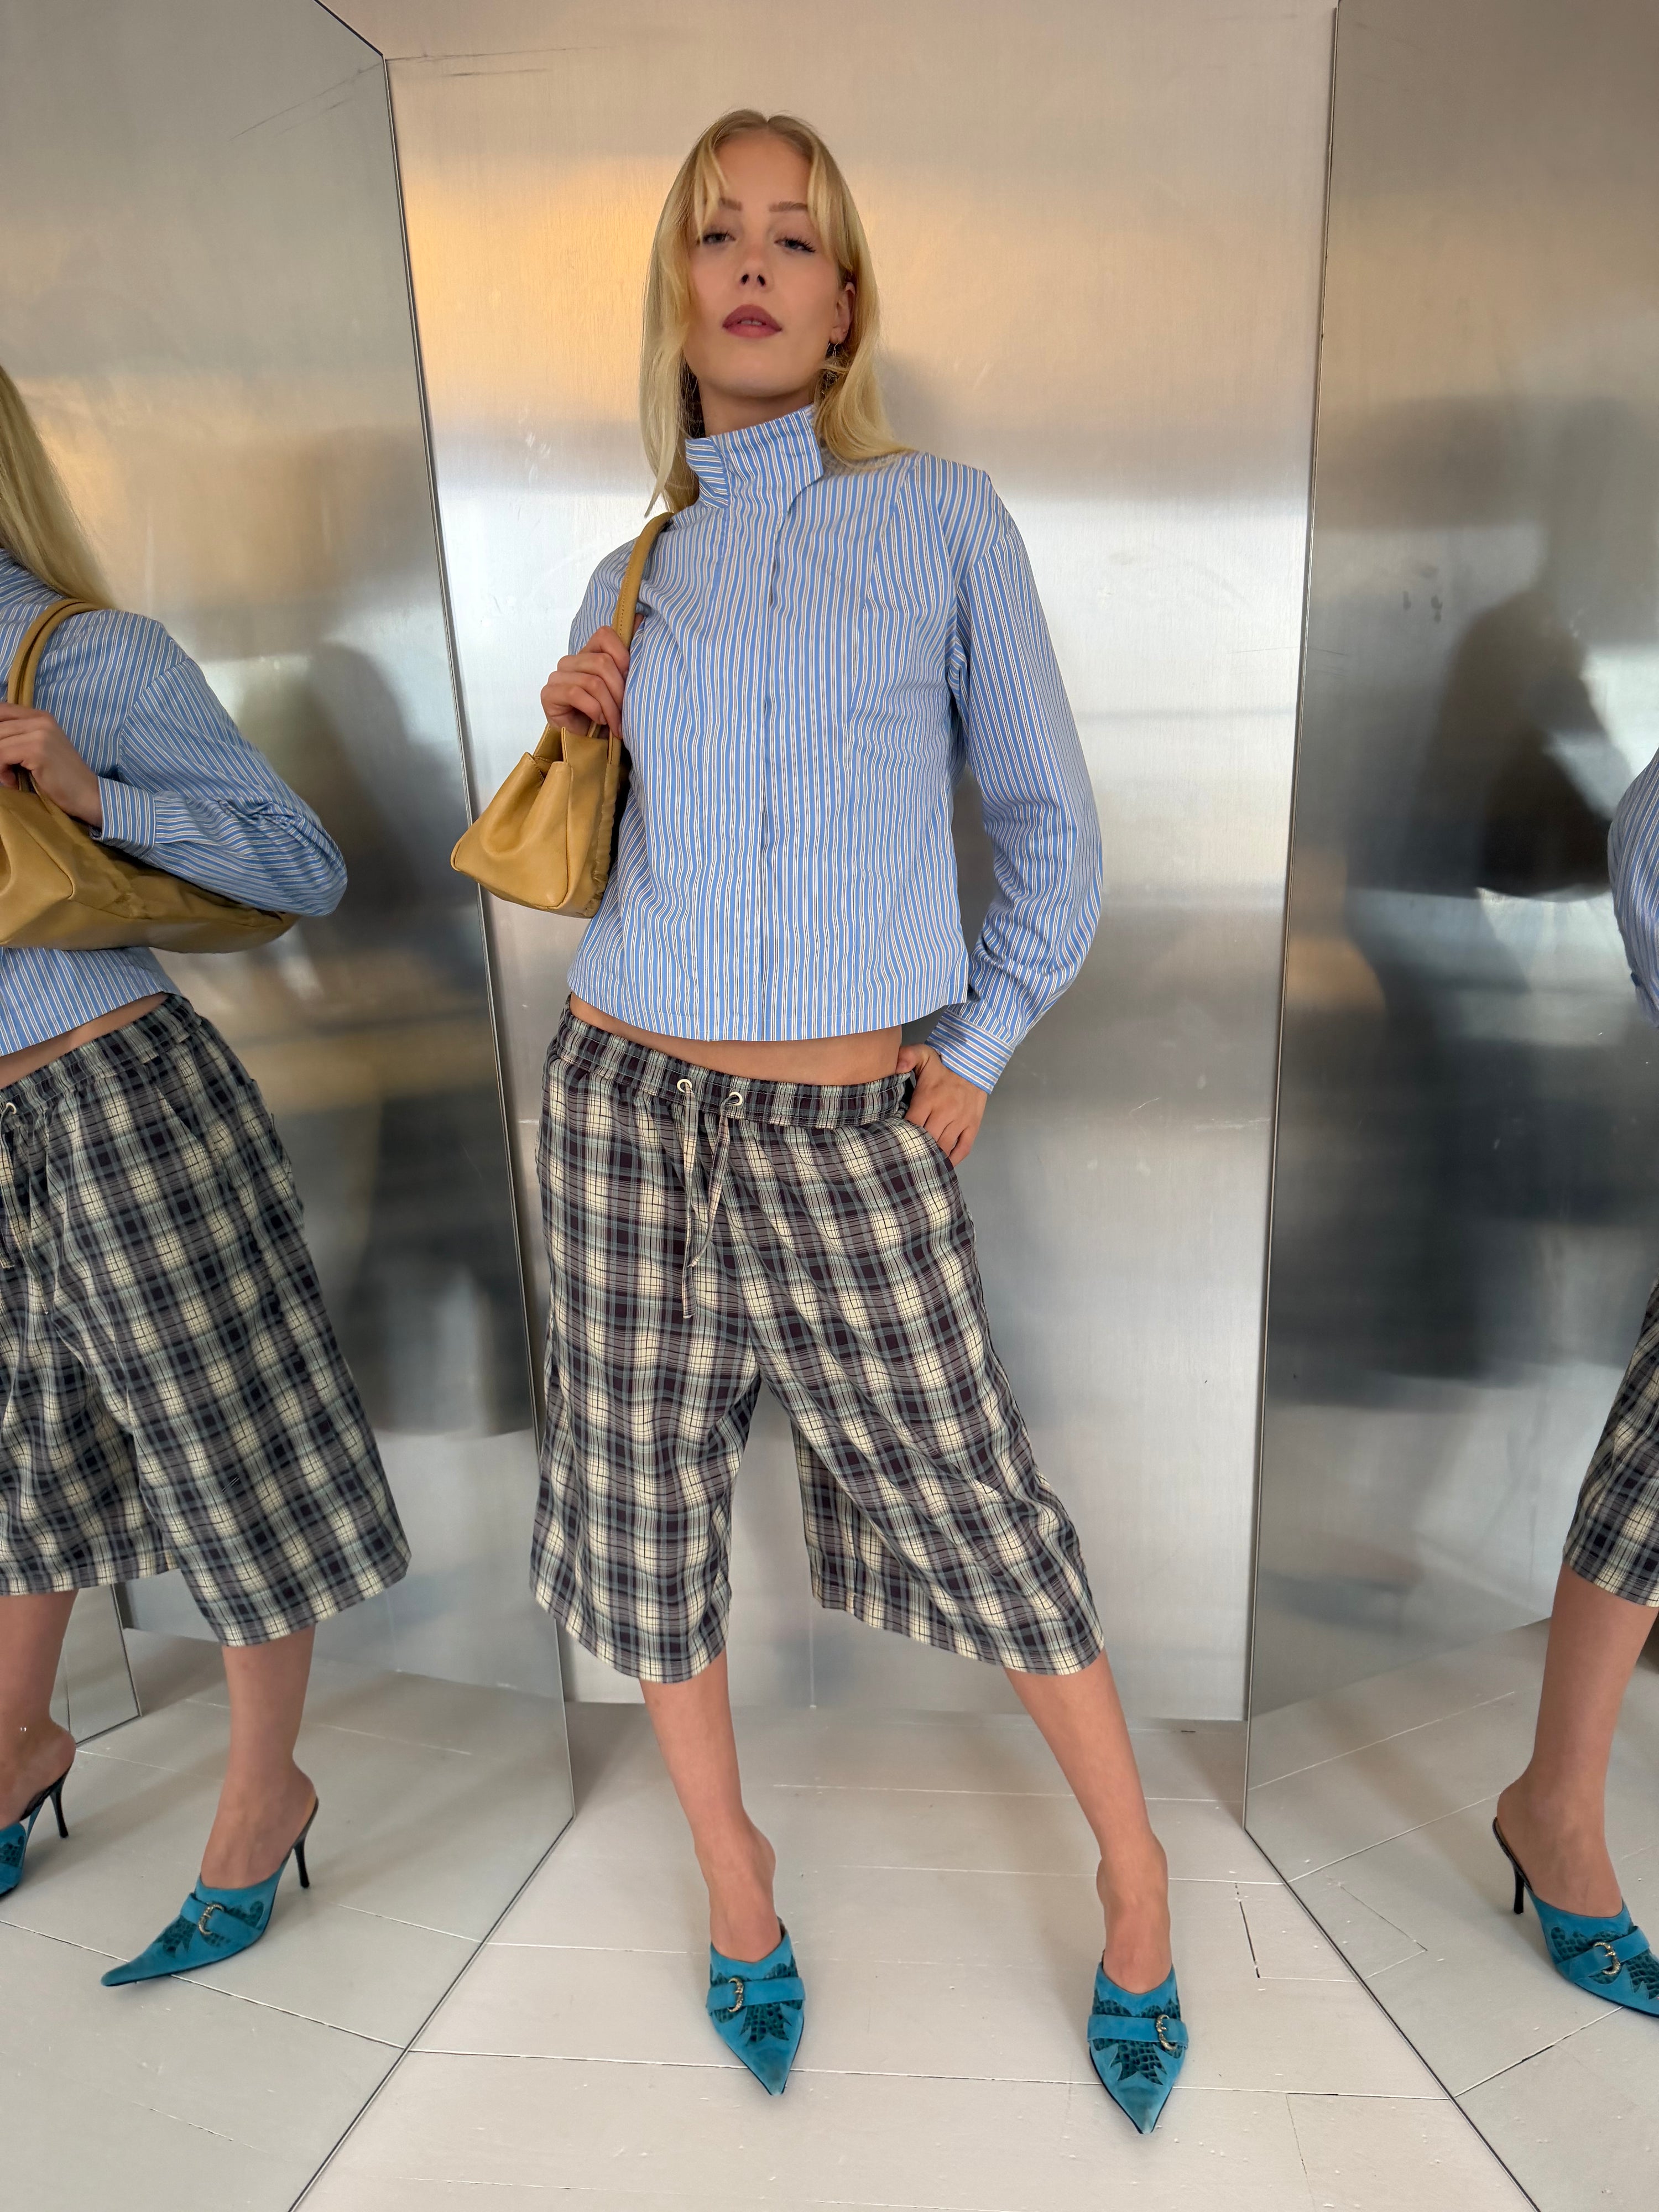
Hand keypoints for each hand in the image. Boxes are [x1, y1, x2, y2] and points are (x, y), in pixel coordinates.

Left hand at [0, 704, 102, 825]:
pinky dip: (0, 770)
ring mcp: (40, 733)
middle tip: (3, 769)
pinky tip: (12, 780)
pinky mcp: (38, 749)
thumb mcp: (38, 750)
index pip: (2, 711)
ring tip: (7, 776)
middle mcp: (41, 719)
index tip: (1, 751)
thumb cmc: (61, 779)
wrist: (87, 795)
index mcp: (41, 717)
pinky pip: (2, 754)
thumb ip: (17, 738)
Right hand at [540, 626, 631, 737]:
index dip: (623, 656)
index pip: (605, 635)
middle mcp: (570, 661)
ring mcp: (557, 676)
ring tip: (617, 723)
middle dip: (620, 690)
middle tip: (628, 711)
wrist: (589, 745)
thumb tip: (639, 617)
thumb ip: (627, 655)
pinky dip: (595, 710)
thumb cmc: (607, 716)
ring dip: (611, 706)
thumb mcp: (622, 685)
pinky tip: (600, 721)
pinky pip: (576, 693)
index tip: (631, 681)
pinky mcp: (549, 694)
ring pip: (593, 681)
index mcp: (588, 653)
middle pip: (602, 663)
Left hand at [898, 1042, 986, 1165]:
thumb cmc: (945, 1062)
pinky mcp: (973, 1125)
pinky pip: (964, 1148)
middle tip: (904, 1156)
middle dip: (915, 1148)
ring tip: (920, 1163)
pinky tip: (944, 1164)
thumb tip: (895, 1065)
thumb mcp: (923, 1054)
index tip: (893, 1140)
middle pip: (926, 1139)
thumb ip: (907, 1057)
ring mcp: (960, 1121)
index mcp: (928, 1099)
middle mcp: (944, 1113)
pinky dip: (954, 1159)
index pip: (911, 1124)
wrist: (977, 1062)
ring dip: (932, 1155)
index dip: (901, 1135)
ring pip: (943, 1146)